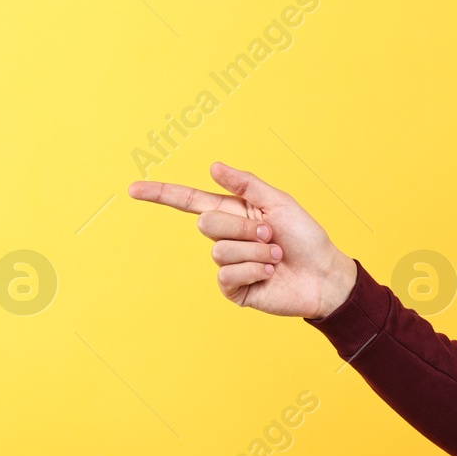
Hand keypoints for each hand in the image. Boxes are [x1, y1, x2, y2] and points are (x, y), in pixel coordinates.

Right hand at [128, 162, 357, 318]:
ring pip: (219, 251)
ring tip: (276, 256)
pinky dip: (254, 270)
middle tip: (271, 236)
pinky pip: (227, 275)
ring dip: (255, 252)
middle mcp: (227, 237)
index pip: (190, 201)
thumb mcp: (279, 203)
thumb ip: (246, 185)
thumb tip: (212, 167)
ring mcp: (228, 265)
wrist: (324, 274)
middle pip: (207, 223)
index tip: (132, 189)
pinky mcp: (233, 289)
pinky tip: (270, 273)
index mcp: (234, 213)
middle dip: (243, 228)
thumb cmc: (306, 237)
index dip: (161, 195)